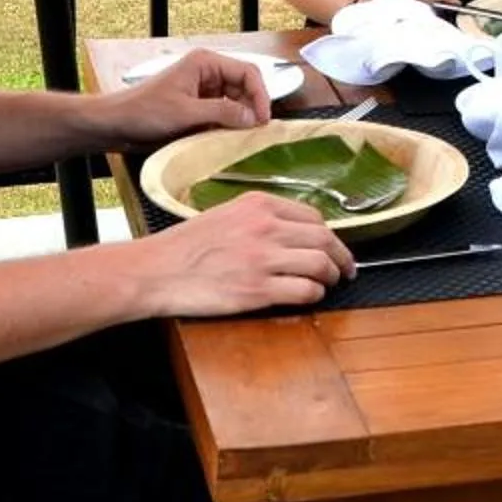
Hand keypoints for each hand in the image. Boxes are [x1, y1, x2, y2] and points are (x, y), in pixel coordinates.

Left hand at [105, 49, 267, 145]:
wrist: (116, 124)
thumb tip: (253, 118)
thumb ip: (222, 112)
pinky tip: (227, 138)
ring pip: (236, 102)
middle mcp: (208, 72)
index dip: (261, 95)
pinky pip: (223, 113)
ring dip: (240, 119)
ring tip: (242, 137)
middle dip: (252, 108)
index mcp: (205, 63)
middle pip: (245, 87)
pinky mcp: (198, 106)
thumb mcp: (186, 112)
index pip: (248, 72)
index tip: (263, 119)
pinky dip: (228, 125)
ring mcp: (203, 90)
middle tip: (257, 132)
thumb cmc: (144, 111)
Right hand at [142, 190, 355, 313]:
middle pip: (324, 239)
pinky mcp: (257, 290)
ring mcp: (262, 259)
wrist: (156, 270)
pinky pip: (304, 290)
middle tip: (345, 269)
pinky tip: (309, 296)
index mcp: (258, 205)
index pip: (312, 217)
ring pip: (321, 264)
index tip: (334, 247)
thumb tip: (294, 232)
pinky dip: (314, 295)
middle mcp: (265, 227)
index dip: (329, 235)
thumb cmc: (185, 246)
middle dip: (341, 257)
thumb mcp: (225, 215)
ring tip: (328, 284)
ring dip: (331, 276)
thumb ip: (261, 218)